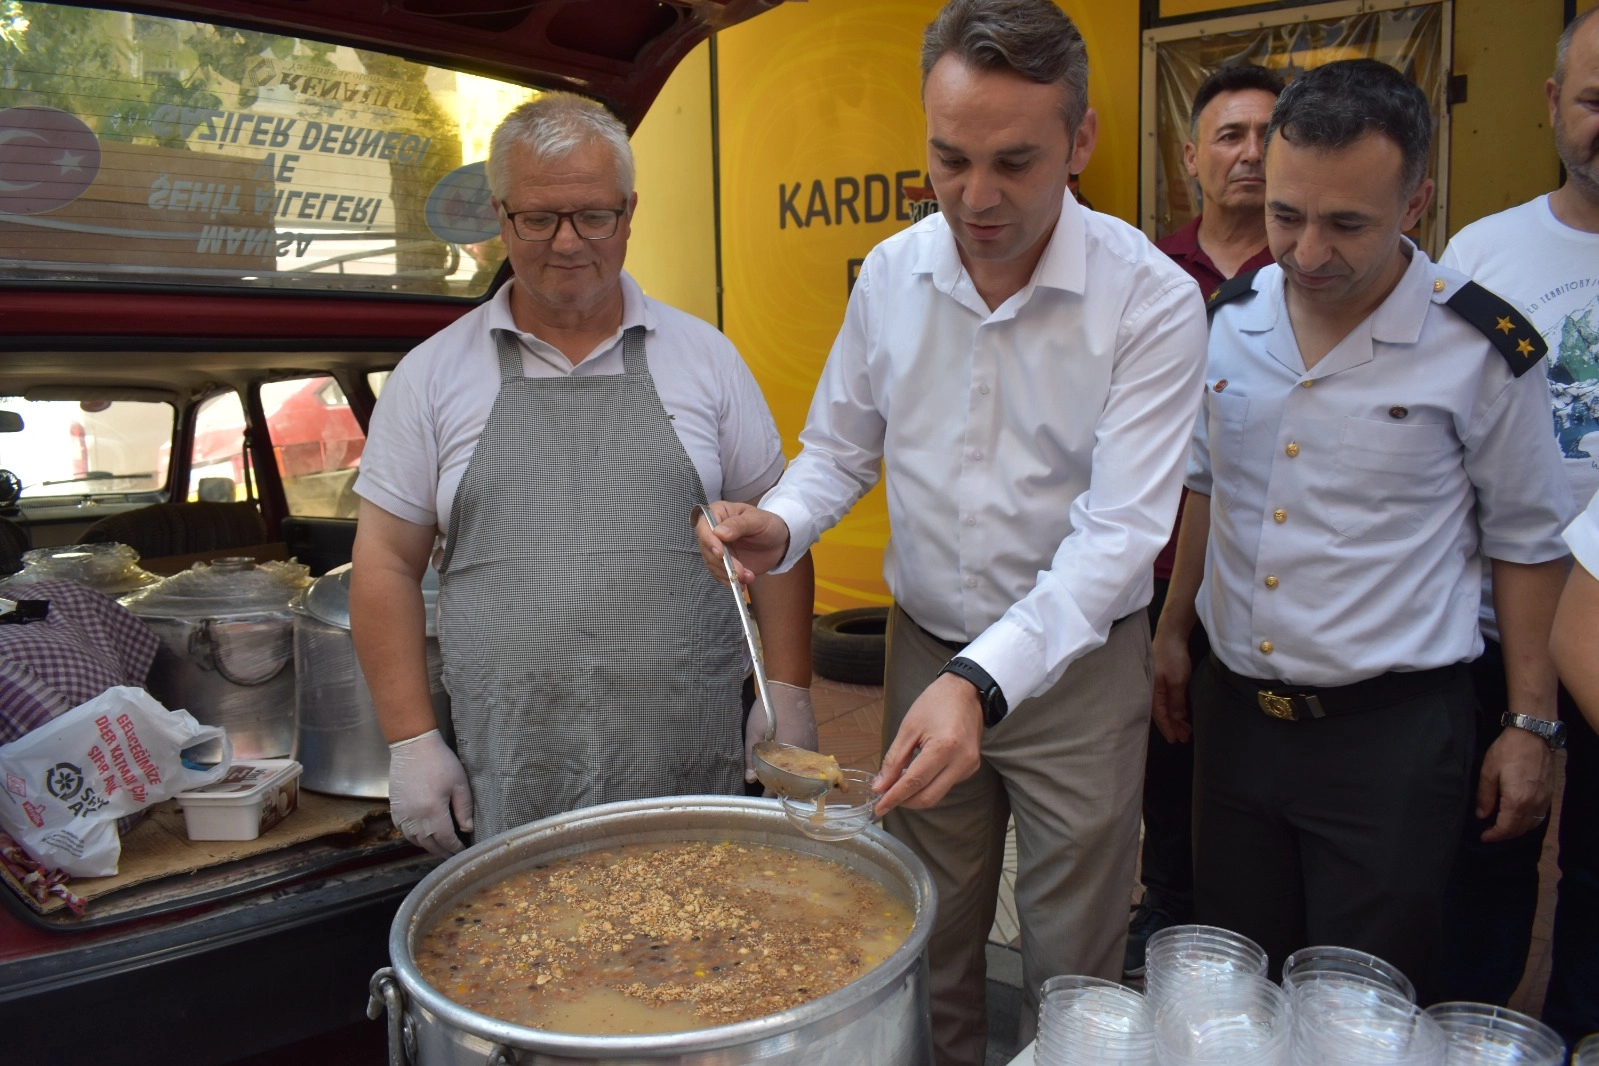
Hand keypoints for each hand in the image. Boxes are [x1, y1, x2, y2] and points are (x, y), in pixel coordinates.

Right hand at [388, 729, 473, 855]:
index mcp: (433, 811)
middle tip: (452, 854)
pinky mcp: (394, 808)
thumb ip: (464, 808)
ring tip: (438, 848)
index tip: (463, 852)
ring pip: (414, 840)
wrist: (412, 746)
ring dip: (427, 846)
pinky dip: (412, 837)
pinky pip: (402, 831)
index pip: (445, 839)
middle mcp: (415, 817)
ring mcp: (402, 814)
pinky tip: (421, 836)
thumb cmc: (440, 761)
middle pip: (429, 843)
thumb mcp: (459, 783)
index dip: (454, 848)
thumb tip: (467, 829)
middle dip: (441, 851)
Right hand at [694, 501, 790, 585]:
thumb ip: (739, 525)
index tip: (720, 553)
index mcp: (719, 513)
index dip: (709, 540)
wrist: (779, 542)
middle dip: (721, 563)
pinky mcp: (723, 563)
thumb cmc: (768, 524)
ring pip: (712, 564)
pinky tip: (742, 583)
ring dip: (727, 574)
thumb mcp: (757, 521)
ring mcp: (717, 548)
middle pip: (706, 548)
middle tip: (739, 571)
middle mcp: (713, 531)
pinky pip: (719, 574)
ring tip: (747, 577)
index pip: (704, 526)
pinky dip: (729, 580)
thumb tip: (719, 532)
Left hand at [746, 680, 818, 782]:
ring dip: (794, 780)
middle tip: (768, 792)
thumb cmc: (768, 708)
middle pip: (798, 782)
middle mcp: (806, 753)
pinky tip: (789, 769)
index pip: (783, 783)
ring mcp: (813, 747)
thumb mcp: (754, 732)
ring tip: (778, 784)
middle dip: (784, 789)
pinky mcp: (814, 741)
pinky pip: (809, 762)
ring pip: (806, 773)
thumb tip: (750, 780)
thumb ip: (752, 757)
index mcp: (790, 754)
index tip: (762, 798)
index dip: (771, 792)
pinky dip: (800, 769)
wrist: (789, 687)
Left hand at [871, 672, 984, 815]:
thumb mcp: (908, 727)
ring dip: (916, 795)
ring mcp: (969, 766)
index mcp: (943, 747)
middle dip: (905, 801)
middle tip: (886, 798)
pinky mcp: (971, 768)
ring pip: (937, 795)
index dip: (894, 797)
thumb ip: (894, 760)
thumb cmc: (936, 703)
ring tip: (899, 785)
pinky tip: (918, 776)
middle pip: (928, 797)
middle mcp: (961, 761)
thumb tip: (881, 786)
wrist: (966, 691)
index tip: (879, 807)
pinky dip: (928, 786)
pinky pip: (946, 785)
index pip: (914, 782)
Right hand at [1151, 628, 1193, 743]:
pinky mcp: (1163, 677)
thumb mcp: (1177, 681)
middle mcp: (1153, 689)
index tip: (1176, 740)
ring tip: (1186, 728)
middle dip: (1173, 726)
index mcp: (1153, 692)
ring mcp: (1157, 683)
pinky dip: (1175, 707)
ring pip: (1165, 706)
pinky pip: (1168, 698)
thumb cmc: (1172, 657)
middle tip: (1185, 737)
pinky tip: (1181, 711)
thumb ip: (1176, 701)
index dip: (1168, 728)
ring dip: (1175, 717)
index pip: (1160, 716)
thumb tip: (1175, 718)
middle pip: (1162, 713)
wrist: (1171, 633)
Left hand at [1476, 725, 1554, 842]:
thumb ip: (1485, 796)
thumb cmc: (1507, 751)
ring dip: (1517, 830)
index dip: (1494, 835)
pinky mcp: (1549, 794)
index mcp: (1517, 801)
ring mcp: (1544, 800)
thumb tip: (1482, 815)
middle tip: (1491, 833)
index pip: (1506, 828)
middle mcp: (1533, 804)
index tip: (1483, 837)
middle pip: (1519, 829)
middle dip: (1504, 835)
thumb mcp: (1488, 772)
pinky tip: (1519, 818)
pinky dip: (1529, 822)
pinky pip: (1540, 816)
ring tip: (1503, 827)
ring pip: (1531, 825)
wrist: (1532, 735)